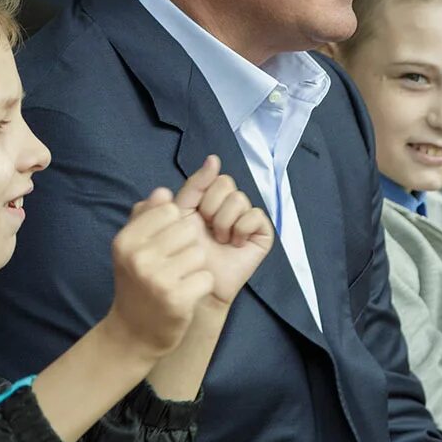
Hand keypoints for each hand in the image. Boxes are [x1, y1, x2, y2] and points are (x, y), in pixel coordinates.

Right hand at [103, 190, 216, 359]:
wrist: (133, 334)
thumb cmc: (136, 284)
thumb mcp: (132, 248)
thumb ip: (146, 216)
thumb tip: (164, 192)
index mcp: (126, 240)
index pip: (169, 210)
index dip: (175, 225)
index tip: (165, 244)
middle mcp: (138, 258)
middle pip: (188, 229)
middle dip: (187, 246)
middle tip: (173, 266)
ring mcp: (157, 279)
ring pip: (200, 253)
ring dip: (195, 267)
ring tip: (178, 280)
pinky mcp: (177, 300)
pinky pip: (206, 278)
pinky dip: (201, 286)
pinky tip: (186, 295)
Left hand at [173, 156, 273, 307]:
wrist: (194, 282)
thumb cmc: (183, 252)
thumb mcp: (180, 213)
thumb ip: (193, 185)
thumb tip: (213, 158)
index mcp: (210, 198)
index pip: (212, 176)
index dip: (203, 187)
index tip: (196, 209)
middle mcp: (230, 205)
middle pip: (226, 183)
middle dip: (211, 206)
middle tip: (206, 227)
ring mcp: (247, 218)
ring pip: (238, 199)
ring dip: (224, 221)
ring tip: (218, 239)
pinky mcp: (261, 233)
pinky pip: (255, 215)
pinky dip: (241, 228)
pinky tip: (233, 243)